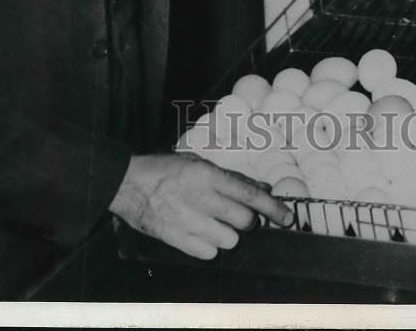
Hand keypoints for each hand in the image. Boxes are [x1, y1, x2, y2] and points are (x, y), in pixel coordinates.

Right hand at [109, 152, 292, 259]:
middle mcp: (202, 199)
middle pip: (245, 221)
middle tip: (235, 214)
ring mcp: (189, 222)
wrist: (128, 184)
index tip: (287, 218)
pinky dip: (209, 246)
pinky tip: (200, 232)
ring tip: (213, 222)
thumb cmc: (165, 170)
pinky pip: (209, 253)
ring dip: (228, 234)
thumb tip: (262, 189)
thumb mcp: (198, 163)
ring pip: (230, 240)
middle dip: (247, 220)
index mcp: (208, 175)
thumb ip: (231, 178)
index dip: (273, 208)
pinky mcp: (177, 239)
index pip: (250, 195)